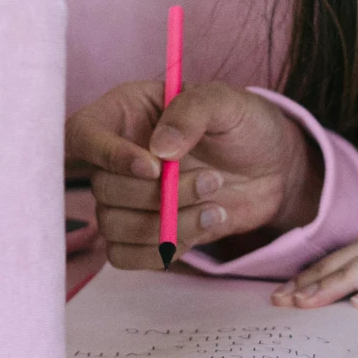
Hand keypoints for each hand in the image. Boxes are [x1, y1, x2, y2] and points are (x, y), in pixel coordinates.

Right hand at [65, 80, 322, 269]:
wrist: (274, 166)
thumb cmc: (245, 123)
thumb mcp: (226, 102)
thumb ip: (191, 113)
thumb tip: (159, 149)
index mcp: (126, 113)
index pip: (83, 133)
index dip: (108, 155)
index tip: (154, 168)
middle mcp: (118, 155)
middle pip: (102, 188)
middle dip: (158, 195)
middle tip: (212, 181)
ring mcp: (129, 196)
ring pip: (113, 226)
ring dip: (166, 225)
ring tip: (215, 209)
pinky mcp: (145, 229)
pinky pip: (124, 254)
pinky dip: (161, 250)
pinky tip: (201, 229)